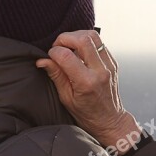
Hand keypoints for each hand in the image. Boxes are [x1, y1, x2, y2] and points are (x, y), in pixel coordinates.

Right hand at [36, 30, 140, 153]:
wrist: (108, 120)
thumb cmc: (87, 113)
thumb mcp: (66, 98)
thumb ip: (56, 76)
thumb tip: (42, 60)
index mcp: (86, 83)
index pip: (66, 56)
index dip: (53, 52)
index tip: (50, 56)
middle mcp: (100, 72)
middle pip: (82, 39)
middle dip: (65, 38)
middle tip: (58, 47)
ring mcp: (109, 65)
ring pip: (92, 36)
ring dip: (76, 36)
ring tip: (68, 47)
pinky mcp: (112, 62)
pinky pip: (99, 42)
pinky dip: (86, 42)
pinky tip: (79, 51)